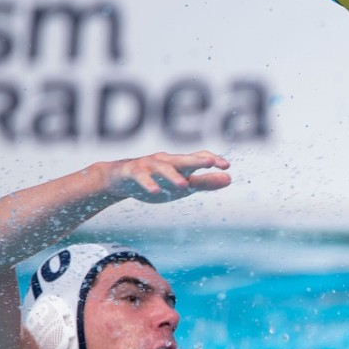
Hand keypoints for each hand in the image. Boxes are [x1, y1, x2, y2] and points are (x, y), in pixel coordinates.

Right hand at [94, 151, 231, 203]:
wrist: (118, 179)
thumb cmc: (157, 180)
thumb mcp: (183, 184)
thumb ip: (205, 182)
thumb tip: (230, 178)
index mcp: (180, 163)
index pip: (198, 157)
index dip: (212, 159)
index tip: (226, 165)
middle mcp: (165, 161)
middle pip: (183, 159)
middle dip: (197, 159)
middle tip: (211, 162)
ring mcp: (148, 165)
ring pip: (162, 168)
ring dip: (173, 175)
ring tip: (183, 185)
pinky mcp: (132, 172)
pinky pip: (140, 177)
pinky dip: (147, 183)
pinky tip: (154, 191)